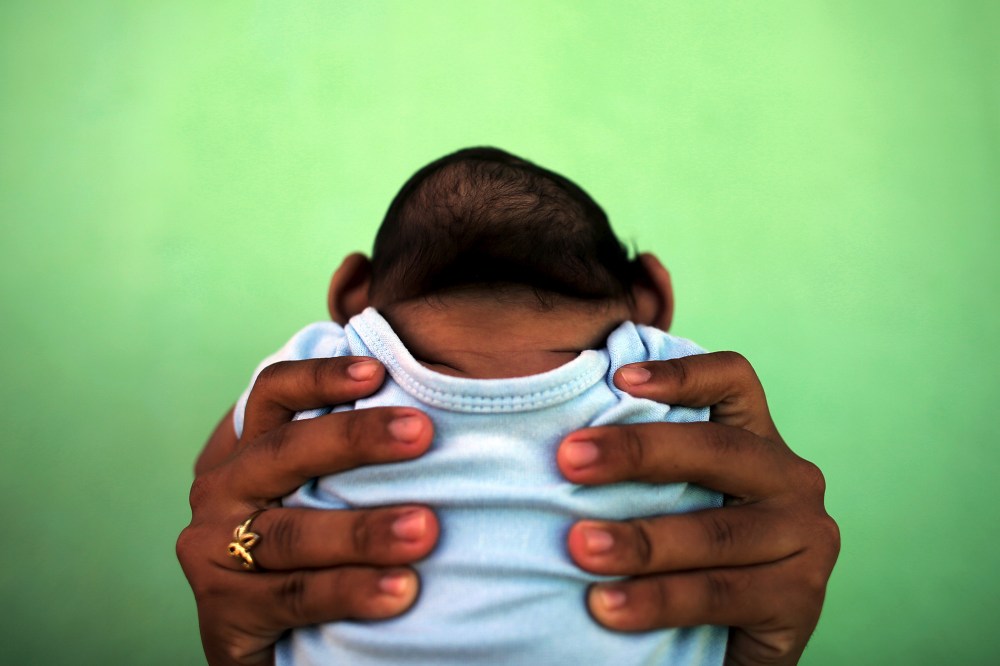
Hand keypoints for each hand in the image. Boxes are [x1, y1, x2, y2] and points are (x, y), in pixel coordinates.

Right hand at [177, 358, 439, 664]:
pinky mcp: (224, 610)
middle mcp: (223, 491)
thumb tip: (433, 415)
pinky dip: (349, 591)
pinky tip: (401, 591)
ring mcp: (213, 550)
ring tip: (425, 529)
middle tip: (421, 433)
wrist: (272, 646)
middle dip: (356, 439)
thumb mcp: (321, 496)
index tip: (377, 371)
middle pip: (285, 452)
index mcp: (249, 452)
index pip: (274, 395)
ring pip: (294, 532)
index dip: (320, 377)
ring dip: (363, 530)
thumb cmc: (316, 552)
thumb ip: (353, 461)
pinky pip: (294, 596)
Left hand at [558, 352, 839, 665]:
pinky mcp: (801, 598)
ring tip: (579, 547)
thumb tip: (561, 442)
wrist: (727, 645)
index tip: (618, 379)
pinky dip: (659, 599)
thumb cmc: (682, 557)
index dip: (681, 373)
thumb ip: (645, 469)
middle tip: (569, 460)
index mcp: (756, 440)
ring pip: (714, 531)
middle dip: (637, 450)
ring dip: (640, 540)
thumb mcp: (672, 500)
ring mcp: (805, 537)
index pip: (732, 381)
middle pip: (716, 448)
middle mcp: (790, 478)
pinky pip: (720, 593)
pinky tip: (608, 606)